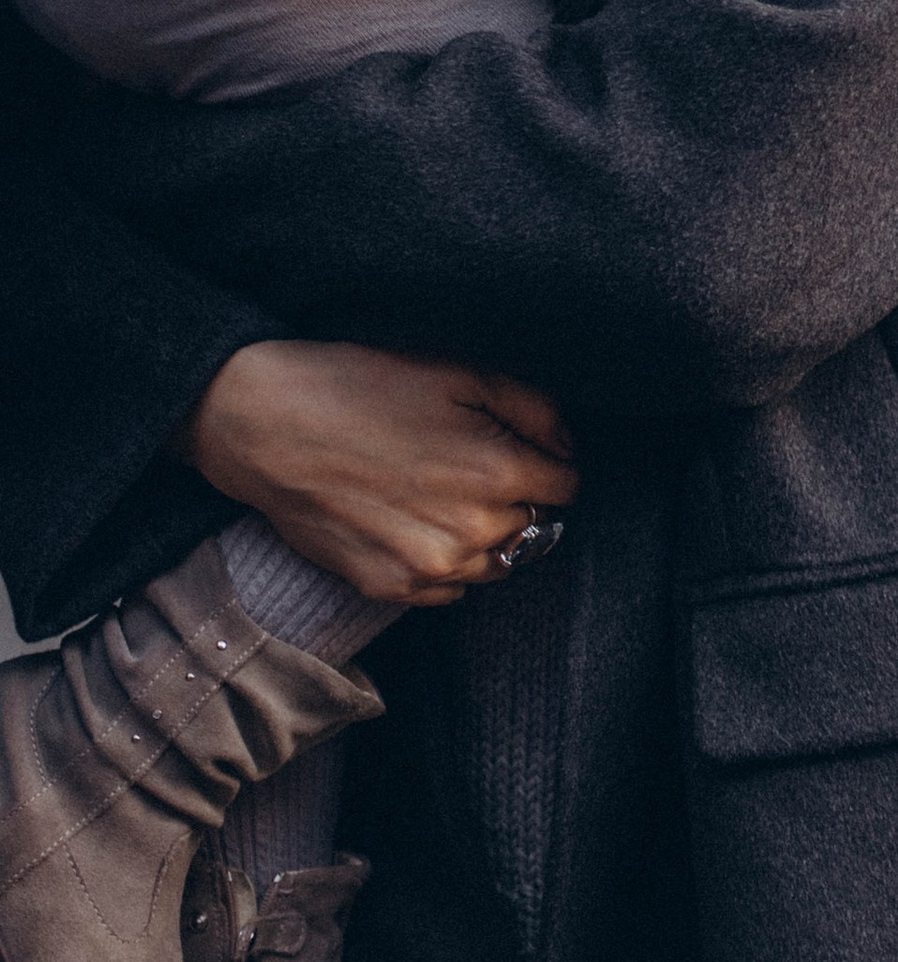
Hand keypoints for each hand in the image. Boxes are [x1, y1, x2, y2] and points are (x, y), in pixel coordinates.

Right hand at [174, 342, 578, 608]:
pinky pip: (451, 588)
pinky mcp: (389, 588)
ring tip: (444, 493)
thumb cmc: (363, 387)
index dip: (548, 461)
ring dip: (487, 534)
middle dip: (518, 496)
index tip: (522, 447)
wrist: (268, 425)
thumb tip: (566, 446)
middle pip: (535, 525)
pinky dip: (447, 561)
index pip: (566, 486)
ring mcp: (428, 568)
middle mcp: (471, 532)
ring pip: (497, 563)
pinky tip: (416, 521)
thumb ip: (532, 409)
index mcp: (495, 473)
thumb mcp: (458, 372)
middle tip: (473, 463)